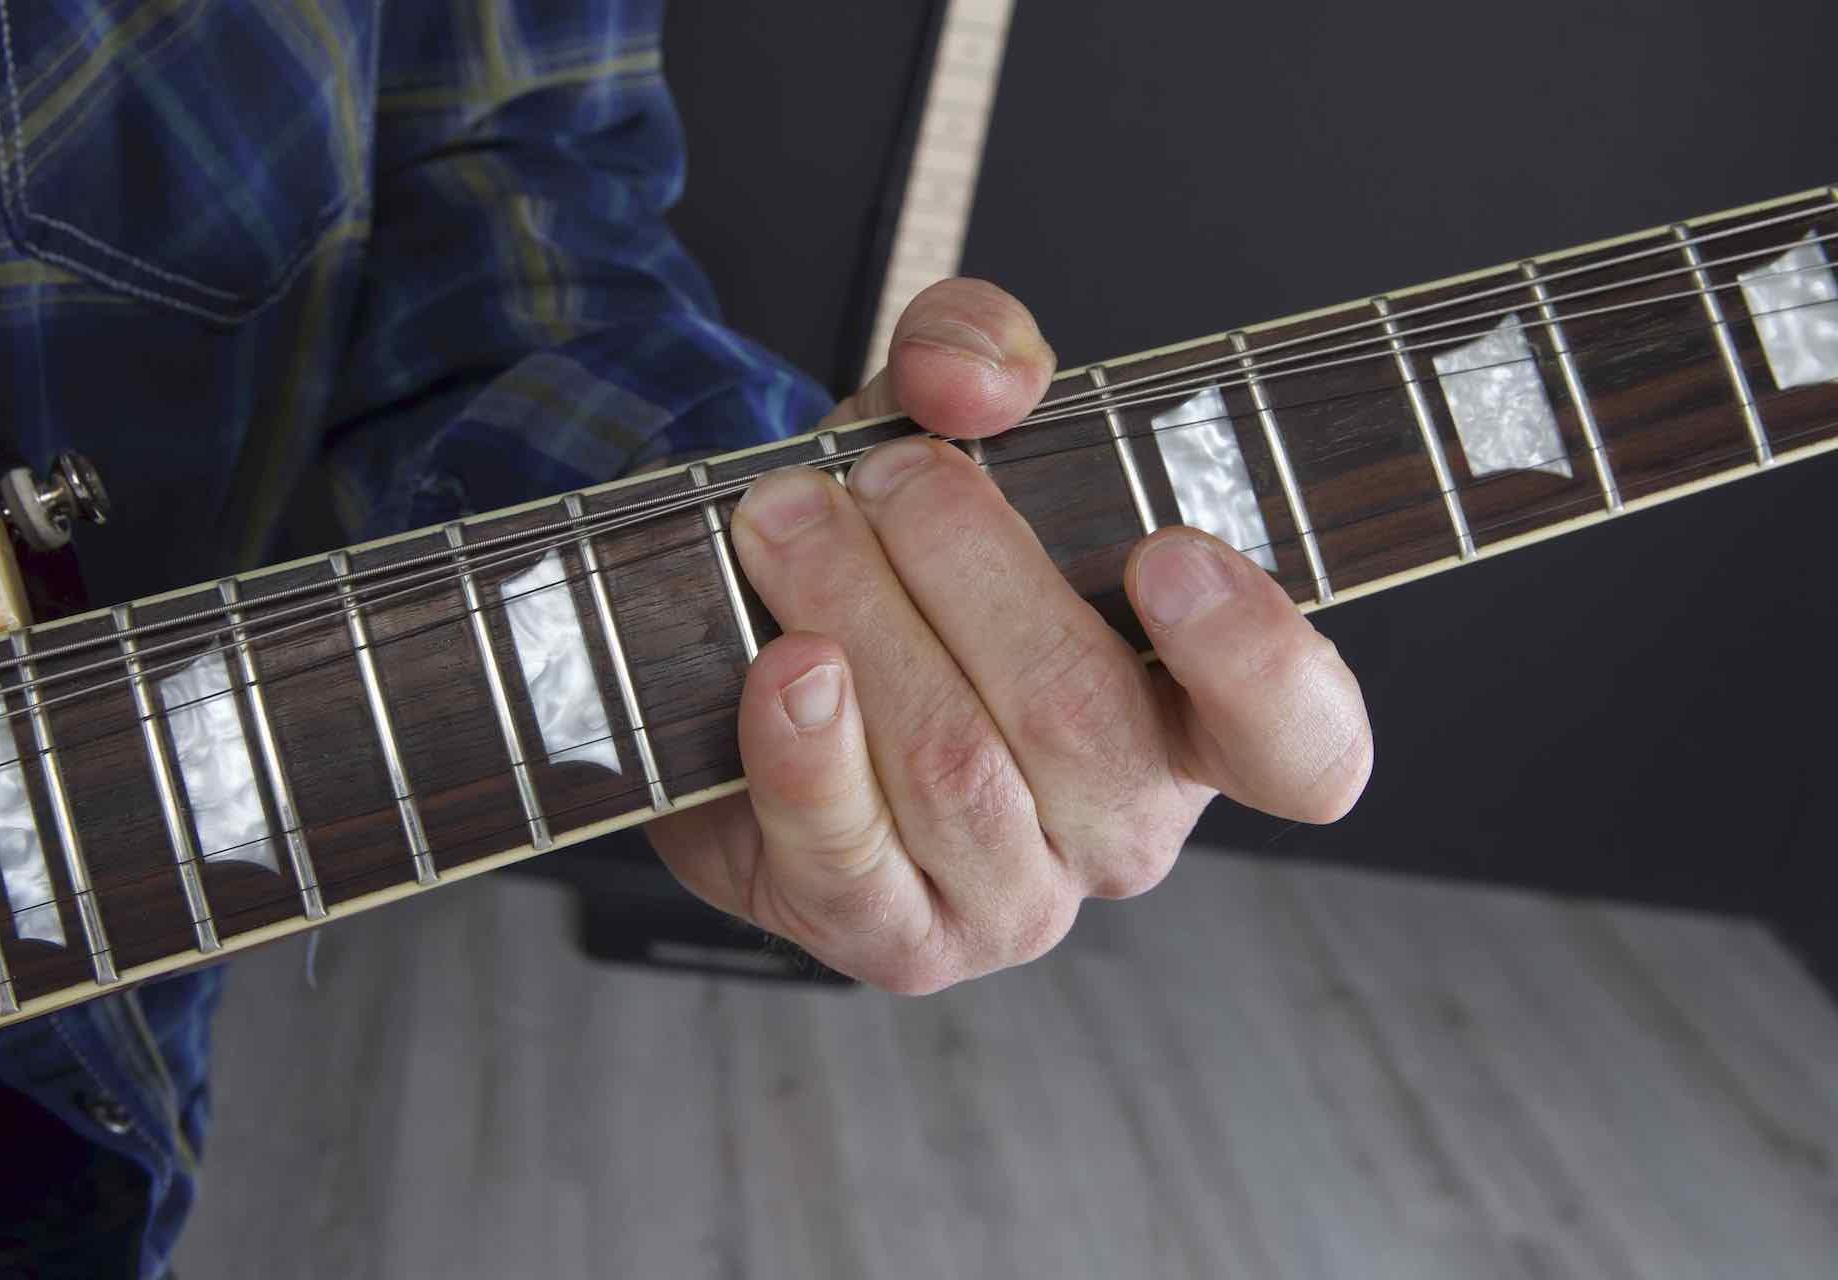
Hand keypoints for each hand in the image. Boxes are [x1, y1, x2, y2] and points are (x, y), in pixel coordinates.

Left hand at [646, 279, 1371, 991]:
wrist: (761, 660)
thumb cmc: (899, 553)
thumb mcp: (946, 421)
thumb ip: (976, 350)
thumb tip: (974, 377)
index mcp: (1198, 715)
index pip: (1302, 741)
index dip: (1256, 659)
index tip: (1168, 552)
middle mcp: (1124, 822)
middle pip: (1078, 717)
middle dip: (966, 570)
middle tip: (884, 475)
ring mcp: (1015, 900)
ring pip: (957, 773)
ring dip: (862, 622)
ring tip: (787, 524)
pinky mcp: (893, 941)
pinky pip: (853, 859)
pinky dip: (809, 754)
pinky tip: (784, 668)